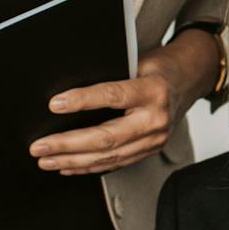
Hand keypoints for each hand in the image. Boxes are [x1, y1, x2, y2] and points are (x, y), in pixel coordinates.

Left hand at [31, 29, 219, 177]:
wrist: (188, 81)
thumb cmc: (159, 69)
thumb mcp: (138, 62)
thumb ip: (110, 77)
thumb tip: (69, 92)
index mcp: (153, 91)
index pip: (113, 96)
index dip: (82, 101)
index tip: (55, 104)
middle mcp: (156, 119)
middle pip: (107, 138)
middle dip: (68, 144)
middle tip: (40, 146)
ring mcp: (155, 139)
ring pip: (109, 157)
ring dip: (73, 161)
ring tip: (47, 160)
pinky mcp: (149, 150)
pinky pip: (116, 163)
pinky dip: (89, 167)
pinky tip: (69, 166)